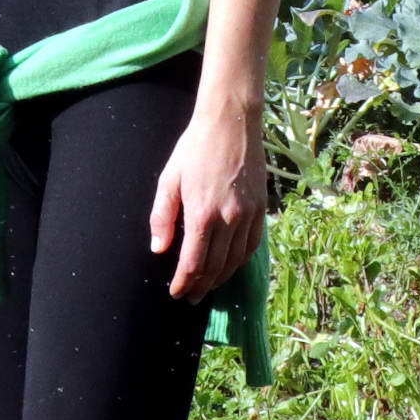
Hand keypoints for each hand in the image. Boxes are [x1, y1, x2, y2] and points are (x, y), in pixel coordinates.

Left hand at [148, 109, 267, 302]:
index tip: (176, 292)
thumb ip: (162, 217)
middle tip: (190, 297)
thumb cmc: (194, 148)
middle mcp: (229, 219)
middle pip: (215, 267)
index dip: (184, 282)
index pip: (193, 263)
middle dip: (200, 286)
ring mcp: (248, 215)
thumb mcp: (169, 179)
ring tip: (207, 287)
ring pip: (235, 260)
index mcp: (203, 213)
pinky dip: (240, 261)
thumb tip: (159, 249)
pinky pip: (252, 245)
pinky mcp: (261, 208)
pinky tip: (230, 266)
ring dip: (220, 278)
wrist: (231, 122)